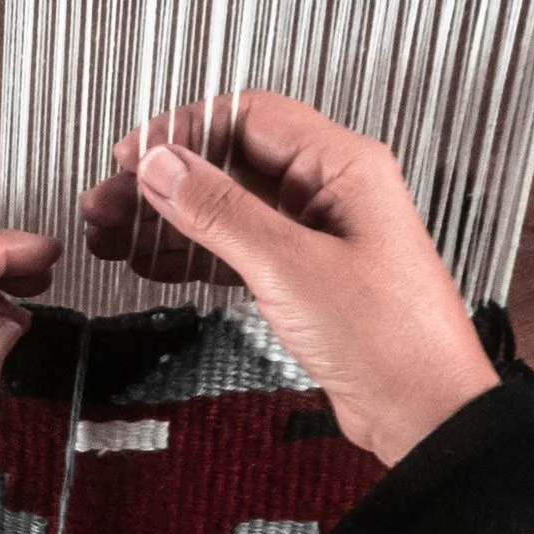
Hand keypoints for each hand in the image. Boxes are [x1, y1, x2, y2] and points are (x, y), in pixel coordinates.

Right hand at [78, 92, 495, 466]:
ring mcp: (317, 234)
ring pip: (227, 208)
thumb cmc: (391, 341)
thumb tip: (162, 166)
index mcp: (343, 167)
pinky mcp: (305, 276)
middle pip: (229, 163)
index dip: (182, 132)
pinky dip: (193, 254)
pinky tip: (154, 265)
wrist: (426, 416)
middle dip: (164, 182)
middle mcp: (331, 191)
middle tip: (107, 205)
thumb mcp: (290, 267)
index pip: (247, 117)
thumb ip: (220, 211)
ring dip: (169, 221)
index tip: (132, 159)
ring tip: (113, 237)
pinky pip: (237, 248)